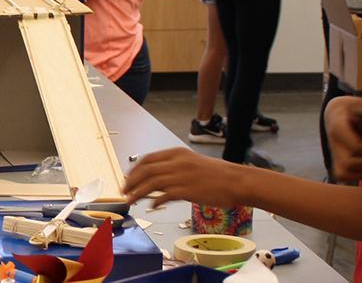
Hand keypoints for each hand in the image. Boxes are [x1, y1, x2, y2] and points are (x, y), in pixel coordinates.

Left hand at [121, 147, 255, 208]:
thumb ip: (175, 168)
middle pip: (145, 170)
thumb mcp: (193, 163)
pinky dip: (155, 201)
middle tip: (123, 191)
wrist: (237, 181)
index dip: (134, 169)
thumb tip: (158, 180)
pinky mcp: (187, 190)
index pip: (147, 159)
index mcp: (177, 153)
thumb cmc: (219, 175)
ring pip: (150, 183)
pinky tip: (152, 206)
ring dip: (137, 193)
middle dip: (130, 181)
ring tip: (129, 201)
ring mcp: (181, 176)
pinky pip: (164, 196)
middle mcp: (177, 162)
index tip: (127, 178)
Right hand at [325, 96, 361, 182]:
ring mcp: (334, 154)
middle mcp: (334, 144)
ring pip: (343, 173)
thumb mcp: (357, 102)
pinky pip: (341, 175)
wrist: (332, 113)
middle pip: (349, 163)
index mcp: (338, 129)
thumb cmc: (347, 108)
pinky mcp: (336, 160)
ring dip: (361, 171)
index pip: (355, 146)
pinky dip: (354, 176)